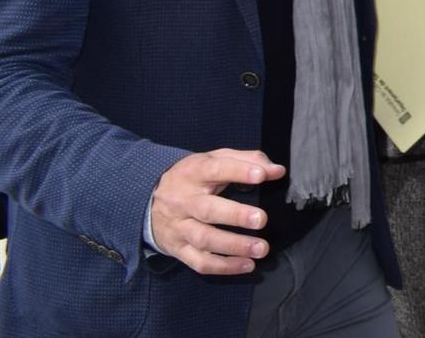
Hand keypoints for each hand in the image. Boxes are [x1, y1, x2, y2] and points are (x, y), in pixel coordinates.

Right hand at [148, 149, 285, 275]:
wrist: (148, 199)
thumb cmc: (194, 177)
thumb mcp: (215, 159)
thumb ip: (247, 160)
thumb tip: (276, 170)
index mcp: (194, 173)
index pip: (216, 169)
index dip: (239, 171)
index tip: (262, 176)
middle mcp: (184, 202)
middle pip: (208, 210)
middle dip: (236, 216)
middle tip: (262, 220)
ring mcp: (179, 228)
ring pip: (204, 239)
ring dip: (234, 246)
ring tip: (261, 248)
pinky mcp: (178, 249)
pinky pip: (200, 262)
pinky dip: (224, 266)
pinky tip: (247, 265)